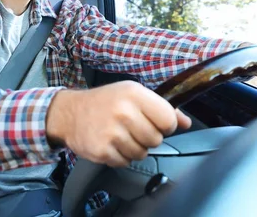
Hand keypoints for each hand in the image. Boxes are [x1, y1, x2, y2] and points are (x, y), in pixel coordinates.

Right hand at [46, 81, 190, 166]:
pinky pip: (125, 162)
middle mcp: (124, 112)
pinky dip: (121, 156)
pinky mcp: (103, 151)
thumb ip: (162, 108)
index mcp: (135, 94)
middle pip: (156, 139)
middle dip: (148, 137)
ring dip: (135, 148)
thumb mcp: (134, 95)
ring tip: (121, 135)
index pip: (168, 119)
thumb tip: (186, 122)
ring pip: (142, 153)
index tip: (157, 123)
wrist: (70, 113)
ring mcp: (112, 133)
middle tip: (134, 129)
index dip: (166, 125)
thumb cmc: (105, 102)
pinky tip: (112, 143)